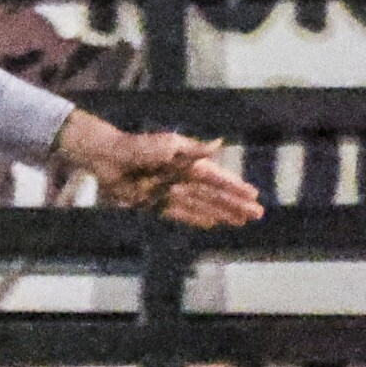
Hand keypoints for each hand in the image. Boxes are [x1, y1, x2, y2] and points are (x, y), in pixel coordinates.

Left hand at [52, 112, 259, 228]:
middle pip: (214, 195)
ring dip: (222, 213)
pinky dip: (196, 218)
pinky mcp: (155, 203)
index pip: (218, 179)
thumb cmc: (139, 147)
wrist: (108, 158)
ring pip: (202, 206)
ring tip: (240, 221)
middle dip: (235, 205)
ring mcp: (170, 192)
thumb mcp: (168, 144)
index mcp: (189, 163)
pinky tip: (211, 223)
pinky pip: (180, 213)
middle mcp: (183, 178)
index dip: (235, 188)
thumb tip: (220, 143)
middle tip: (257, 215)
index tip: (254, 195)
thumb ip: (194, 149)